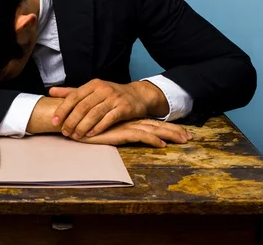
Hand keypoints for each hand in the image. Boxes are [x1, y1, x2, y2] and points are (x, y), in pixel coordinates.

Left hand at [49, 79, 168, 138]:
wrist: (137, 95)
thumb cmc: (111, 94)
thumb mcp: (92, 90)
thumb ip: (71, 92)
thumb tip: (50, 91)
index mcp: (93, 84)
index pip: (73, 96)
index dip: (62, 109)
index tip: (55, 121)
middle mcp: (103, 89)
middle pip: (83, 106)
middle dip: (71, 121)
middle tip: (65, 132)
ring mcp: (114, 98)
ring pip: (94, 114)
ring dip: (83, 126)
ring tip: (75, 136)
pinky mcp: (123, 108)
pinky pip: (108, 119)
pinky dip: (98, 127)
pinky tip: (90, 134)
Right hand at [74, 119, 191, 146]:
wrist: (71, 119)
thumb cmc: (84, 123)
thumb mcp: (101, 126)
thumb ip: (110, 125)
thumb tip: (117, 129)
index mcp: (127, 119)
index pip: (150, 122)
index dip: (166, 126)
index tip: (181, 131)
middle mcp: (129, 121)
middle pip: (156, 124)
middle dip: (174, 130)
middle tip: (190, 136)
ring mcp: (125, 125)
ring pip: (152, 129)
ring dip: (170, 134)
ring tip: (185, 139)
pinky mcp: (119, 131)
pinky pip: (140, 135)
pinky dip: (152, 139)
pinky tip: (162, 144)